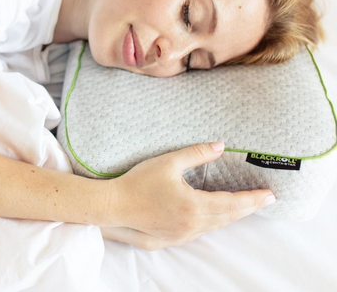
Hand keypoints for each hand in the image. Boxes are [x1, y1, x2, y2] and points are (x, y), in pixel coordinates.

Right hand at [104, 142, 275, 250]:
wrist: (114, 206)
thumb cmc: (139, 182)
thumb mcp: (168, 162)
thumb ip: (196, 154)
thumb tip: (220, 146)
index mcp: (194, 205)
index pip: (232, 203)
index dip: (253, 199)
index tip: (270, 196)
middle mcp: (192, 224)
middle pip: (228, 218)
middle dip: (248, 209)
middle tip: (265, 201)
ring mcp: (182, 234)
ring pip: (216, 226)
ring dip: (233, 216)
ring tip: (244, 207)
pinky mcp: (173, 239)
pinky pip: (202, 231)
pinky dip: (216, 223)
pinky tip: (215, 217)